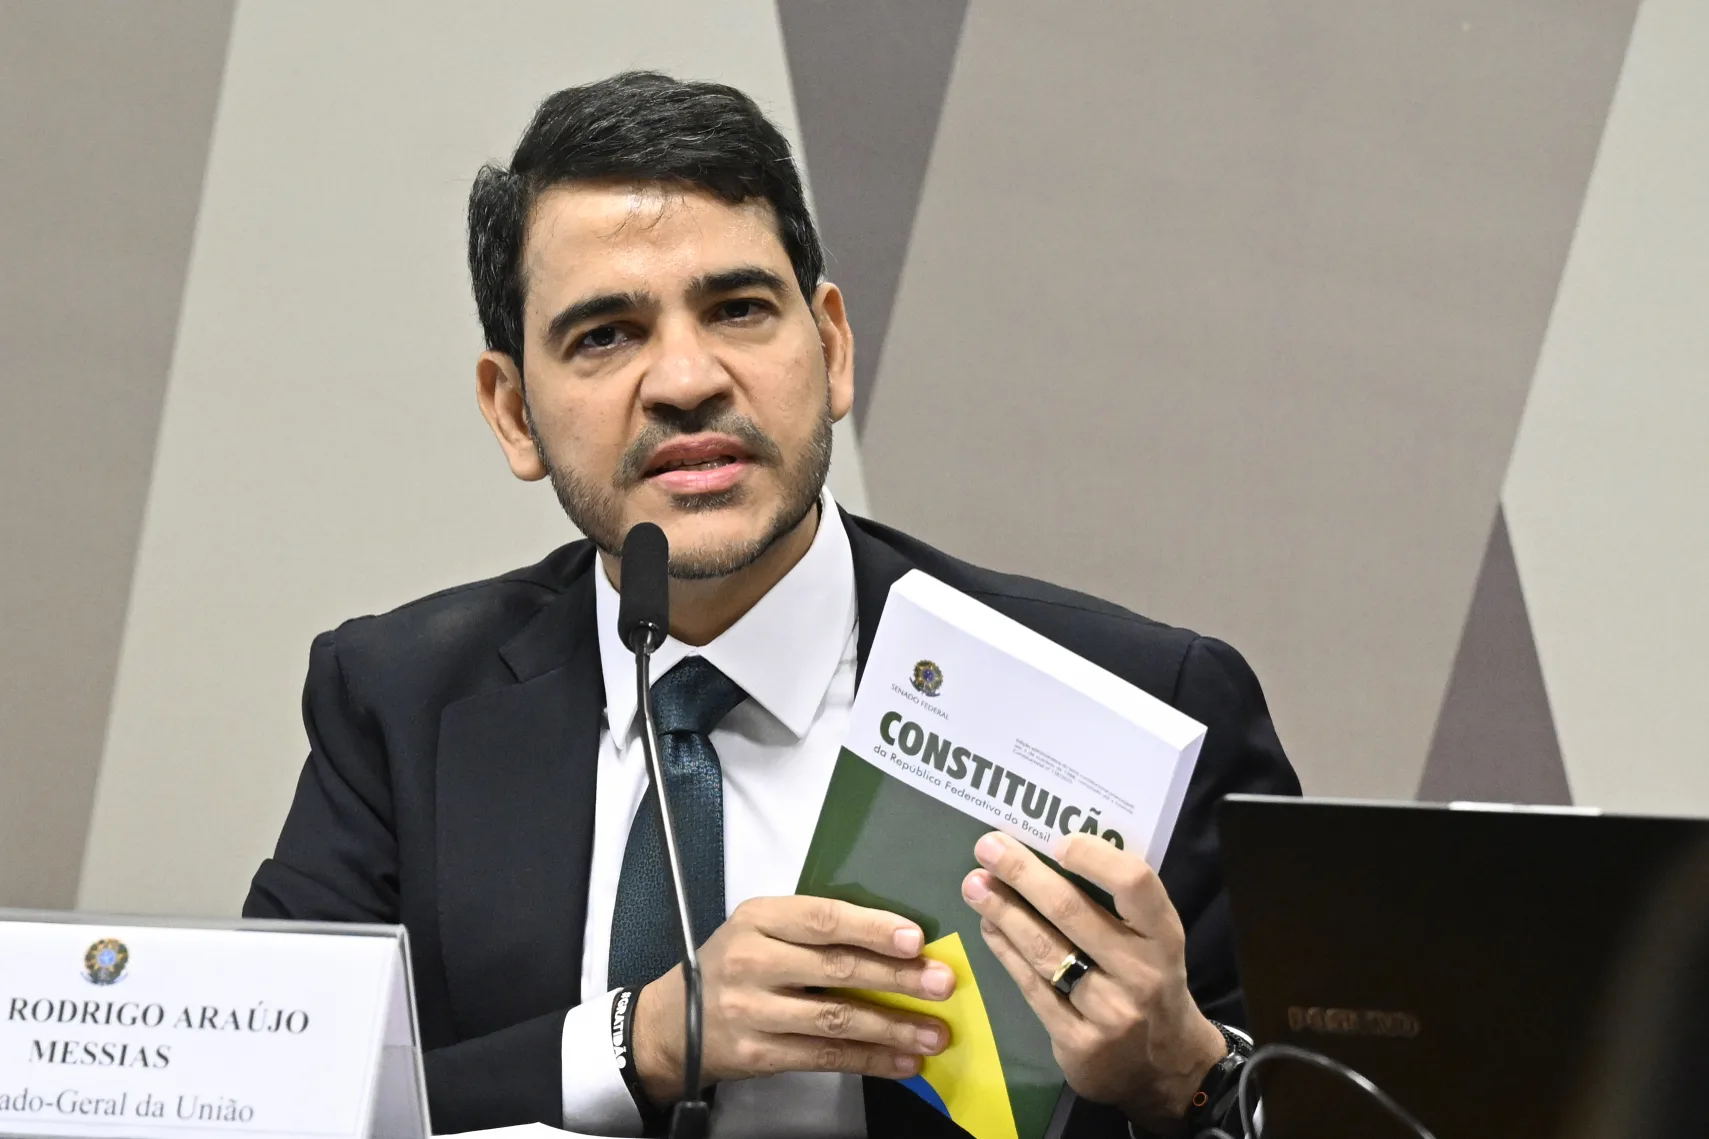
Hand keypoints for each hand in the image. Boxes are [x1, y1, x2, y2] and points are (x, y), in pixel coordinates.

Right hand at [632, 895, 956, 1104]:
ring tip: (934, 1033)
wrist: (672, 1023)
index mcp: (758, 918)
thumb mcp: (759, 929)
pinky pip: (825, 1058)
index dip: (872, 928)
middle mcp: (753, 961)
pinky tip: (903, 1062)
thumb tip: (897, 940)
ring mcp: (753, 1011)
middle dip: (897, 978)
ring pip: (836, 1020)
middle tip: (942, 984)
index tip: (916, 939)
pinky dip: (870, 1061)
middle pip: (837, 969)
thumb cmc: (731, 966)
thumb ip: (814, 929)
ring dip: (893, 1028)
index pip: (823, 919)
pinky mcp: (759, 1054)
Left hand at [961, 831, 1226, 1131]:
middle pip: (1071, 912)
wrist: (1165, 1067)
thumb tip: (1052, 853)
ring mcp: (1108, 1012)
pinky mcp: (1077, 1041)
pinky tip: (989, 926)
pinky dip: (1006, 951)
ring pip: (1044, 950)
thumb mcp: (1154, 943)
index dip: (1094, 857)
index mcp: (1164, 938)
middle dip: (1023, 874)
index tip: (1058, 841)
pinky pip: (1031, 986)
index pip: (1135, 884)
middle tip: (988, 847)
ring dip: (1002, 911)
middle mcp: (1141, 974)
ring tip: (975, 884)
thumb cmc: (1150, 981)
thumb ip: (1119, 905)